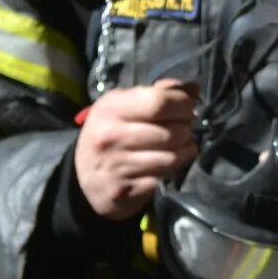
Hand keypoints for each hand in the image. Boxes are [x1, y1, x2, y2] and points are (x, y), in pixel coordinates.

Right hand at [74, 80, 197, 220]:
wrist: (84, 177)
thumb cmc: (111, 133)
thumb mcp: (124, 105)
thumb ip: (159, 93)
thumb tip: (193, 88)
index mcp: (111, 108)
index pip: (160, 102)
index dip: (184, 104)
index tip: (187, 108)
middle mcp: (111, 136)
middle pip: (173, 132)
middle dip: (186, 130)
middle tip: (181, 130)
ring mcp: (117, 165)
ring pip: (174, 157)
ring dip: (185, 152)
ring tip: (177, 147)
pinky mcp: (125, 190)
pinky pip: (165, 177)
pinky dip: (173, 171)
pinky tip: (165, 165)